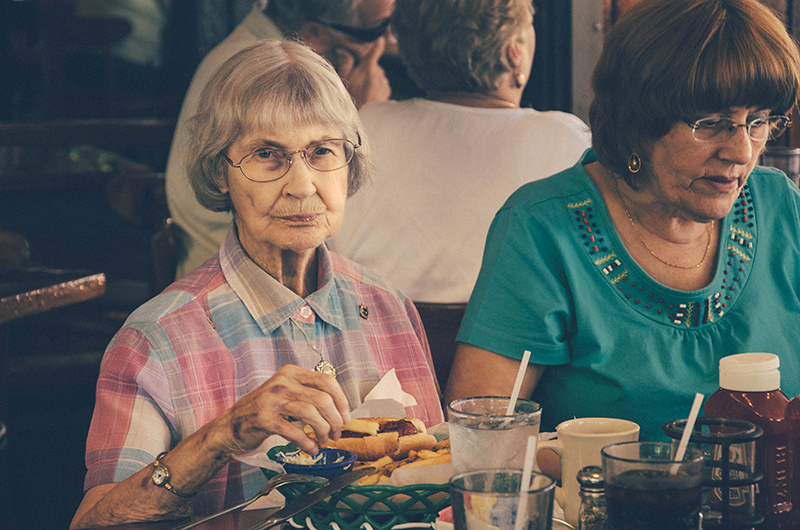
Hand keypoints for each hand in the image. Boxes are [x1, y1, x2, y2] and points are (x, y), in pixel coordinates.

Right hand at [222, 365, 351, 455]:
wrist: (230, 426)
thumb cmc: (264, 411)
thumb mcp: (287, 394)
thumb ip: (309, 394)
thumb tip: (340, 410)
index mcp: (291, 372)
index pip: (327, 381)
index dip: (342, 401)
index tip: (346, 418)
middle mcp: (282, 381)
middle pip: (323, 398)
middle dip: (335, 420)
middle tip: (336, 434)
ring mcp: (272, 399)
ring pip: (311, 412)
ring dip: (323, 430)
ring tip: (324, 441)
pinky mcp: (264, 419)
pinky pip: (295, 431)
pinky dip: (308, 442)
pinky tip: (311, 449)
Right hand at [333, 37, 390, 107]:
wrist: (365, 116)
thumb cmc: (352, 97)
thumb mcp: (343, 79)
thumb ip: (345, 62)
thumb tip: (342, 50)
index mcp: (368, 66)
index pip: (376, 50)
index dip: (379, 44)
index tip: (381, 39)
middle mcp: (379, 72)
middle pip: (375, 65)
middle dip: (368, 69)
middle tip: (358, 79)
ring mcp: (384, 82)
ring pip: (379, 75)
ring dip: (373, 79)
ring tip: (363, 90)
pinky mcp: (387, 91)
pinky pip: (382, 85)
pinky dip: (377, 87)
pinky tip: (370, 95)